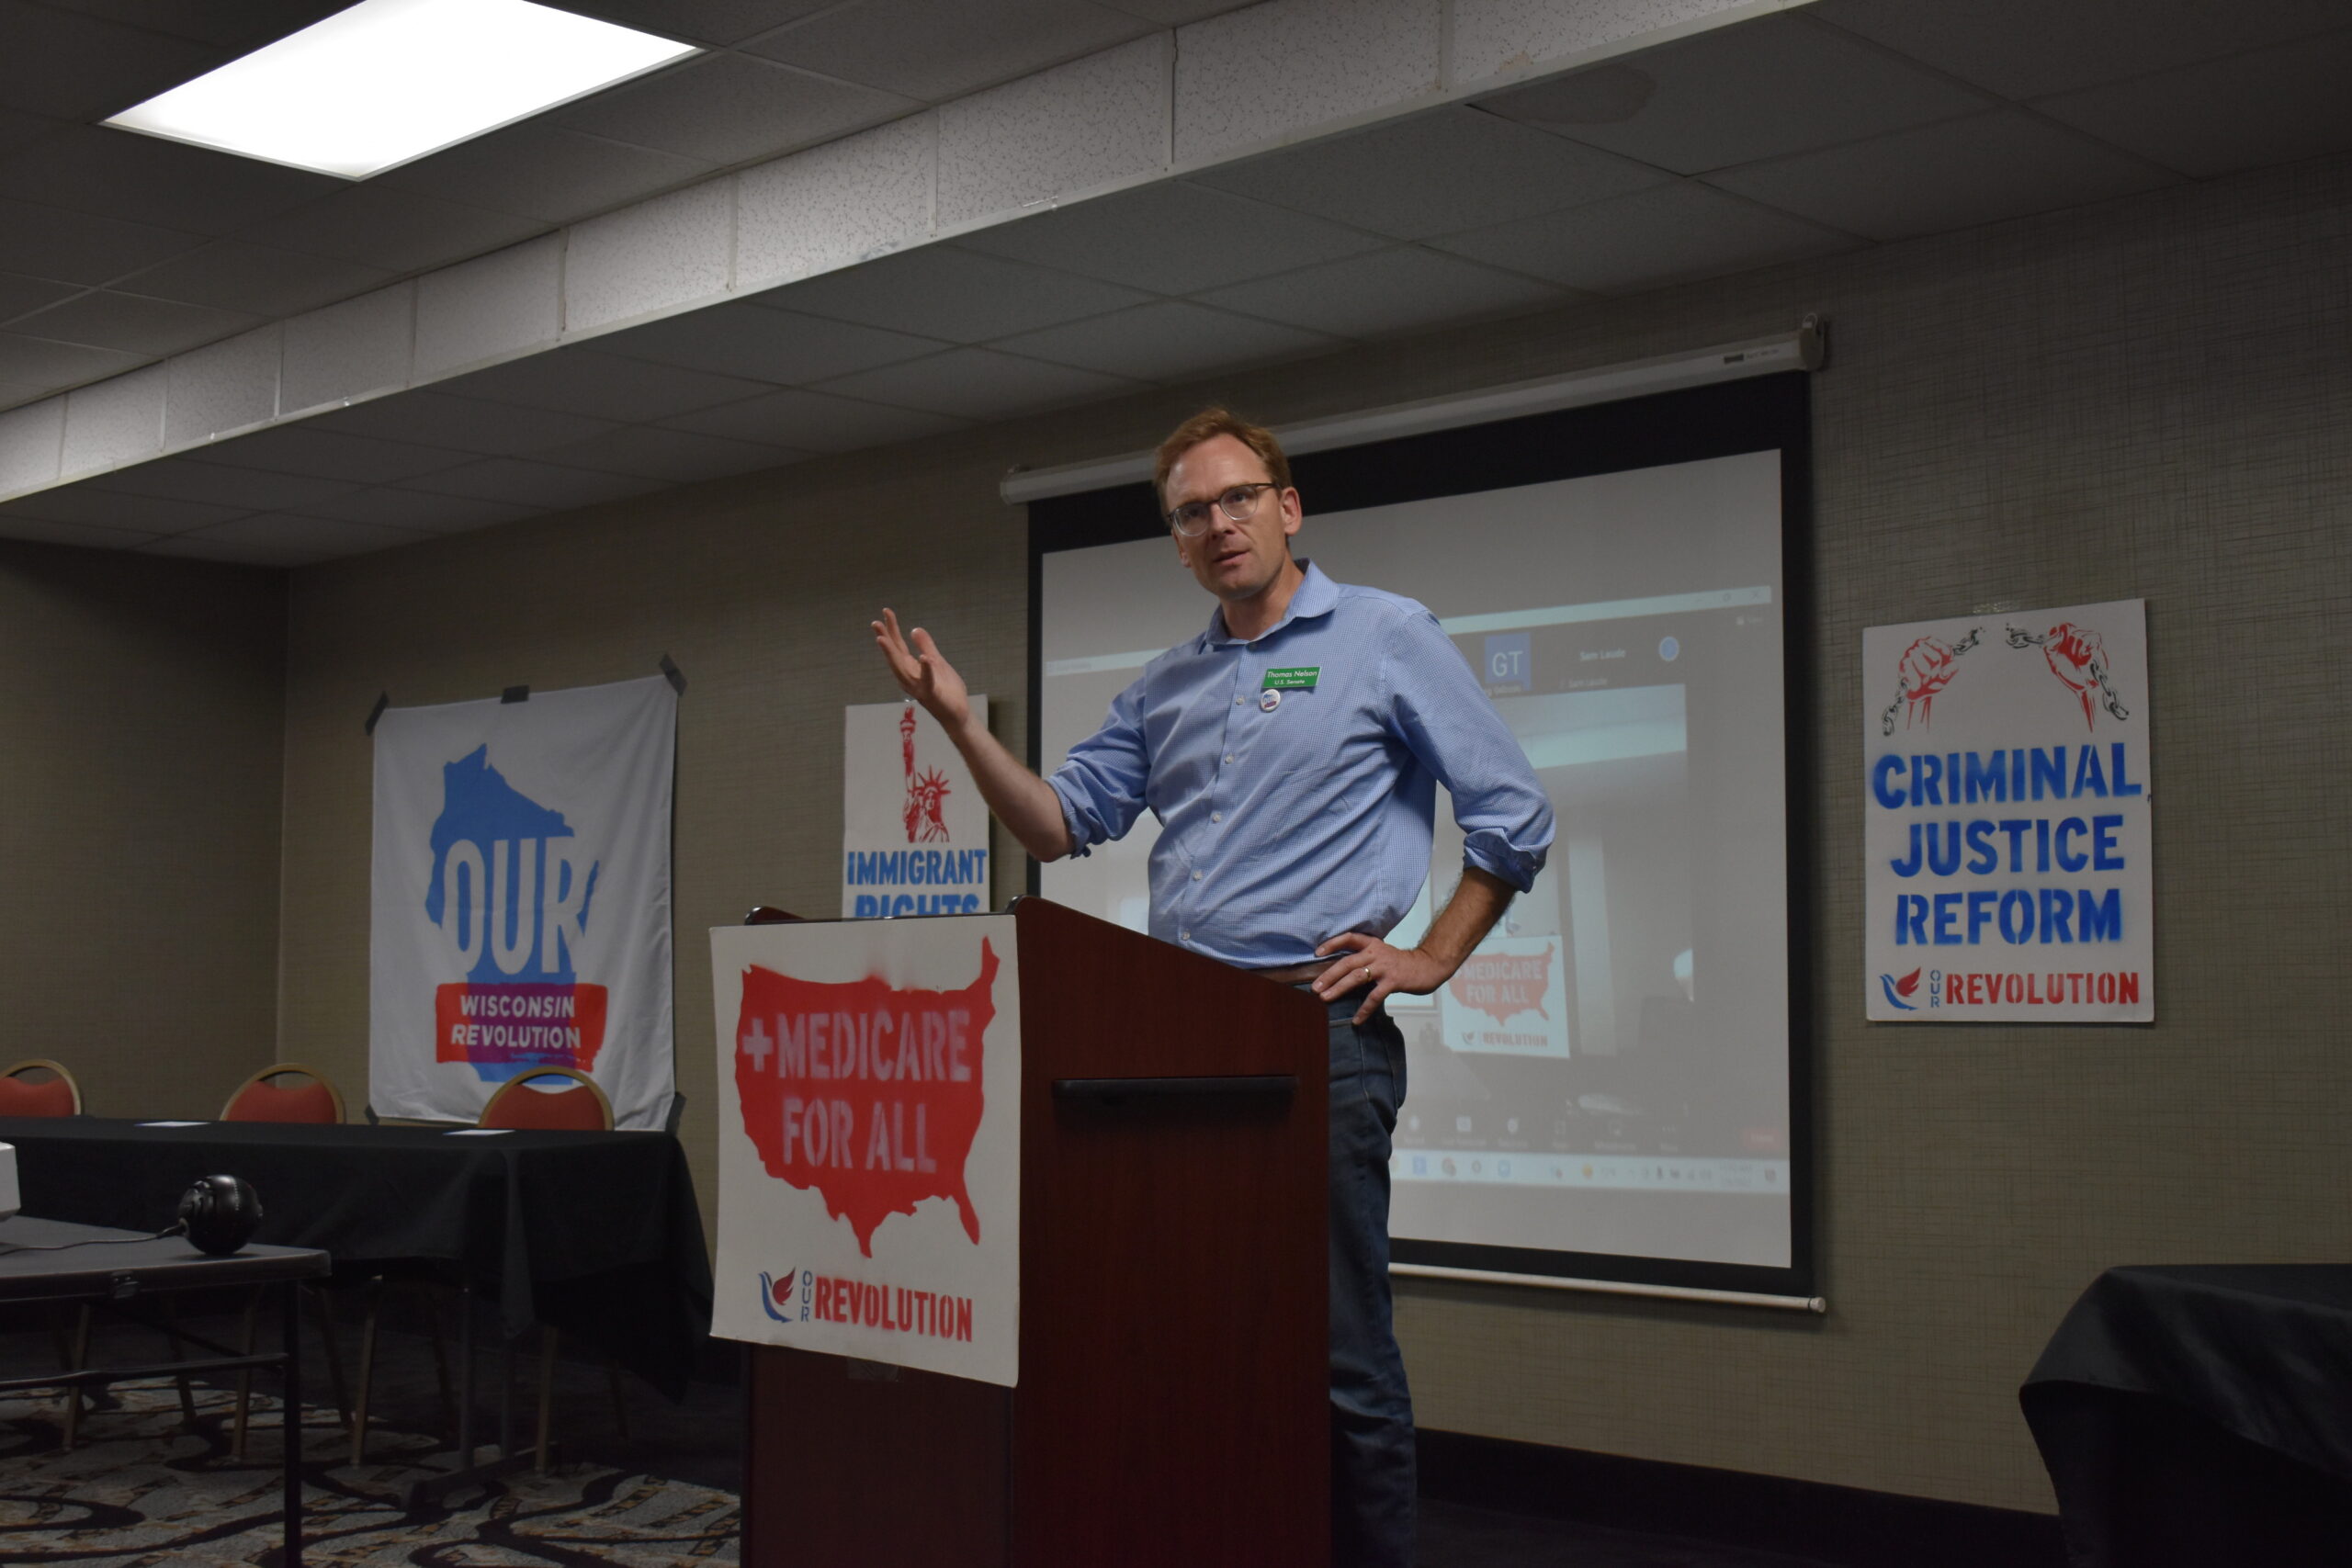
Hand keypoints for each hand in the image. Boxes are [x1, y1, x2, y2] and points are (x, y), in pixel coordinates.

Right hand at [872, 608, 970, 732]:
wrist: (958, 712)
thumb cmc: (946, 689)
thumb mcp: (937, 662)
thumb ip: (926, 646)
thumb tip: (914, 629)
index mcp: (911, 668)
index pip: (898, 646)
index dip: (892, 629)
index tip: (886, 612)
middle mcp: (909, 677)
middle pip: (894, 655)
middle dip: (885, 639)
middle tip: (875, 623)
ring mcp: (917, 686)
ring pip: (901, 669)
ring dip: (892, 654)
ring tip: (883, 639)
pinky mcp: (931, 694)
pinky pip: (927, 681)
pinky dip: (925, 669)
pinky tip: (923, 658)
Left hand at [1312, 932, 1451, 1025]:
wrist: (1429, 966)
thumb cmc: (1402, 963)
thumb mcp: (1382, 955)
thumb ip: (1365, 960)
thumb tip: (1341, 974)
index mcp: (1372, 944)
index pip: (1349, 938)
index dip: (1332, 944)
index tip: (1317, 953)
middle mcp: (1376, 953)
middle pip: (1347, 962)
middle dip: (1329, 975)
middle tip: (1315, 987)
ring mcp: (1385, 967)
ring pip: (1356, 977)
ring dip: (1339, 989)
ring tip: (1325, 998)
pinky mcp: (1393, 981)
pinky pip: (1374, 996)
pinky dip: (1364, 1009)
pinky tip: (1356, 1020)